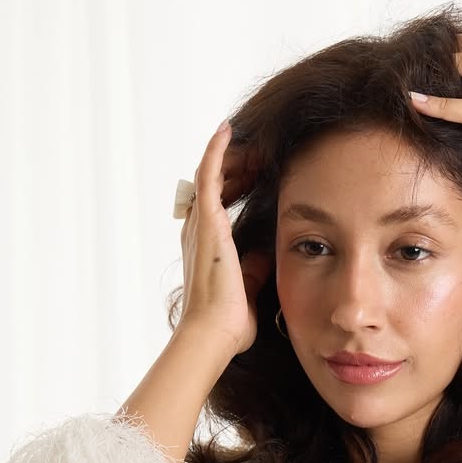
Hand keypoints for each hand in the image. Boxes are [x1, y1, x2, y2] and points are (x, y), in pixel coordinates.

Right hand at [178, 120, 272, 355]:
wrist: (215, 332)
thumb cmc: (230, 322)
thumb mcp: (248, 288)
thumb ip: (253, 269)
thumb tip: (263, 254)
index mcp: (207, 246)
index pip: (218, 205)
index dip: (235, 188)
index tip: (255, 179)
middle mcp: (198, 231)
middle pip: (215, 185)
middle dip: (237, 168)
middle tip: (260, 157)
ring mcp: (201, 224)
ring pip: (213, 175)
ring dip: (233, 157)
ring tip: (253, 144)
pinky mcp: (207, 220)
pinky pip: (209, 174)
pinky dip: (217, 150)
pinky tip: (228, 130)